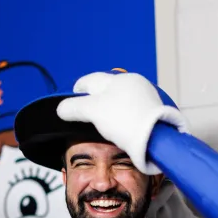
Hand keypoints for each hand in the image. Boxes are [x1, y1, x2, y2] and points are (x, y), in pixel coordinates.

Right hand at [57, 72, 185, 174]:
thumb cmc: (125, 121)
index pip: (90, 80)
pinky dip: (123, 118)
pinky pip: (132, 111)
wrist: (156, 138)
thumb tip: (60, 109)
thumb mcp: (93, 111)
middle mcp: (134, 84)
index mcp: (118, 79)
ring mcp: (146, 97)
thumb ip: (74, 108)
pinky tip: (121, 129)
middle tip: (85, 115)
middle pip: (105, 90)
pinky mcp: (153, 112)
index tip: (71, 101)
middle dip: (94, 101)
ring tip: (103, 124)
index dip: (77, 91)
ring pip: (119, 101)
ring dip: (109, 110)